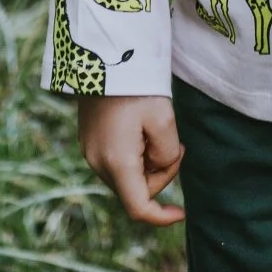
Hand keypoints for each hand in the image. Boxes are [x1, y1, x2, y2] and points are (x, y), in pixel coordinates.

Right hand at [78, 94, 185, 225]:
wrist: (105, 53)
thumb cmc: (137, 85)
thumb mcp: (163, 119)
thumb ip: (167, 154)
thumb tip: (161, 165)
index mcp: (116, 162)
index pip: (138, 208)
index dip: (161, 217)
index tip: (182, 213)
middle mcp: (97, 162)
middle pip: (135, 189)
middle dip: (161, 174)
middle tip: (178, 144)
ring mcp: (89, 151)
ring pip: (126, 175)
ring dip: (148, 163)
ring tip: (158, 129)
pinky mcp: (89, 139)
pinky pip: (116, 160)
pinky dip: (135, 154)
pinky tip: (142, 127)